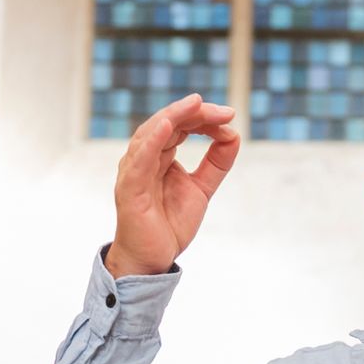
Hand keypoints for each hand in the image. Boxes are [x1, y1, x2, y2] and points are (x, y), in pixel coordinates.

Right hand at [105, 94, 239, 277]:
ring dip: (174, 116)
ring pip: (151, 134)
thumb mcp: (202, 189)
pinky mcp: (129, 189)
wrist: (153, 259)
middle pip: (167, 124)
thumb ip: (216, 163)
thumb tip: (234, 134)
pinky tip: (167, 126)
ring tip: (196, 104)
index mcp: (159, 156)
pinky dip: (152, 141)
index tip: (230, 115)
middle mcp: (143, 158)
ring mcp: (134, 172)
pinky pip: (139, 161)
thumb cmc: (170, 224)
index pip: (180, 126)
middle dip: (195, 113)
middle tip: (223, 110)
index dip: (204, 118)